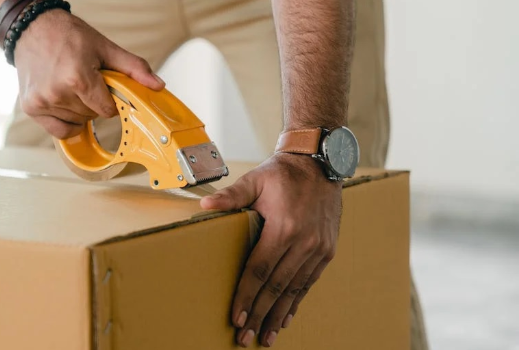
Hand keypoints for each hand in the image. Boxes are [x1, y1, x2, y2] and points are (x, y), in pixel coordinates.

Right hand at [12, 9, 164, 138]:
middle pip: (92, 116)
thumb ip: (134, 68)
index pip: (107, 110)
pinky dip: (66, 122)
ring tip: (71, 86)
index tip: (105, 88)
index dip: (110, 101)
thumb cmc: (68, 35)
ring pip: (77, 122)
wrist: (33, 28)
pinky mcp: (31, 108)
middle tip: (86, 81)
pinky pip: (59, 131)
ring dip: (79, 110)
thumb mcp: (105, 48)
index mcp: (77, 78)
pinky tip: (65, 104)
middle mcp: (57, 93)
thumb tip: (157, 85)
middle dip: (94, 102)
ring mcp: (42, 102)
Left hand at [200, 152, 341, 346]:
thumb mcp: (255, 180)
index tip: (236, 318)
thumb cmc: (283, 172)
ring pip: (294, 290)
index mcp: (284, 227)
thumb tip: (205, 206)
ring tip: (265, 336)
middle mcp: (304, 242)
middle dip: (259, 314)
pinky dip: (296, 302)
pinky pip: (309, 283)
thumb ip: (231, 196)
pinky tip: (285, 318)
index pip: (260, 271)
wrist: (320, 162)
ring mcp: (318, 249)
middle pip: (276, 287)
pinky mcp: (327, 251)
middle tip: (245, 337)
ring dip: (278, 315)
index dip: (246, 296)